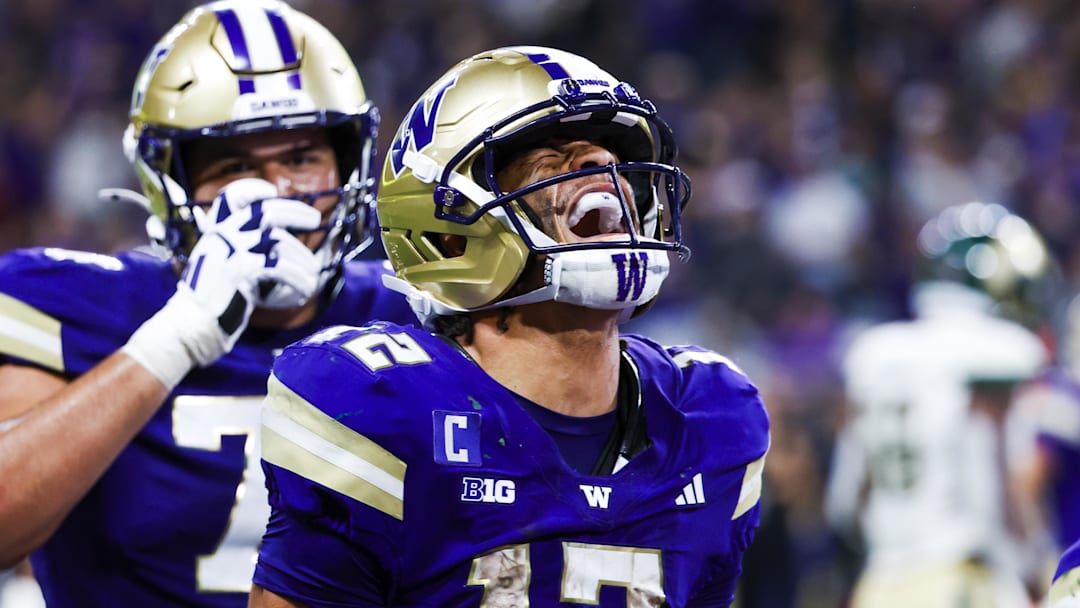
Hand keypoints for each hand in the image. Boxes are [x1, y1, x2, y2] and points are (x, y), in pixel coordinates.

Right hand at [122, 179, 320, 388]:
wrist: (190, 327)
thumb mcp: (227, 267)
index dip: (252, 190)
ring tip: (313, 275)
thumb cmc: (213, 302)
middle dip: (295, 212)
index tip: (272, 191)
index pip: (230, 197)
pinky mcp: (238, 269)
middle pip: (265, 211)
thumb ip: (246, 252)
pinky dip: (297, 278)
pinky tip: (304, 289)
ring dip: (302, 259)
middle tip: (314, 220)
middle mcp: (220, 236)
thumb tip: (279, 243)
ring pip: (279, 242)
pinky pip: (279, 266)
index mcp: (215, 232)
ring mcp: (228, 250)